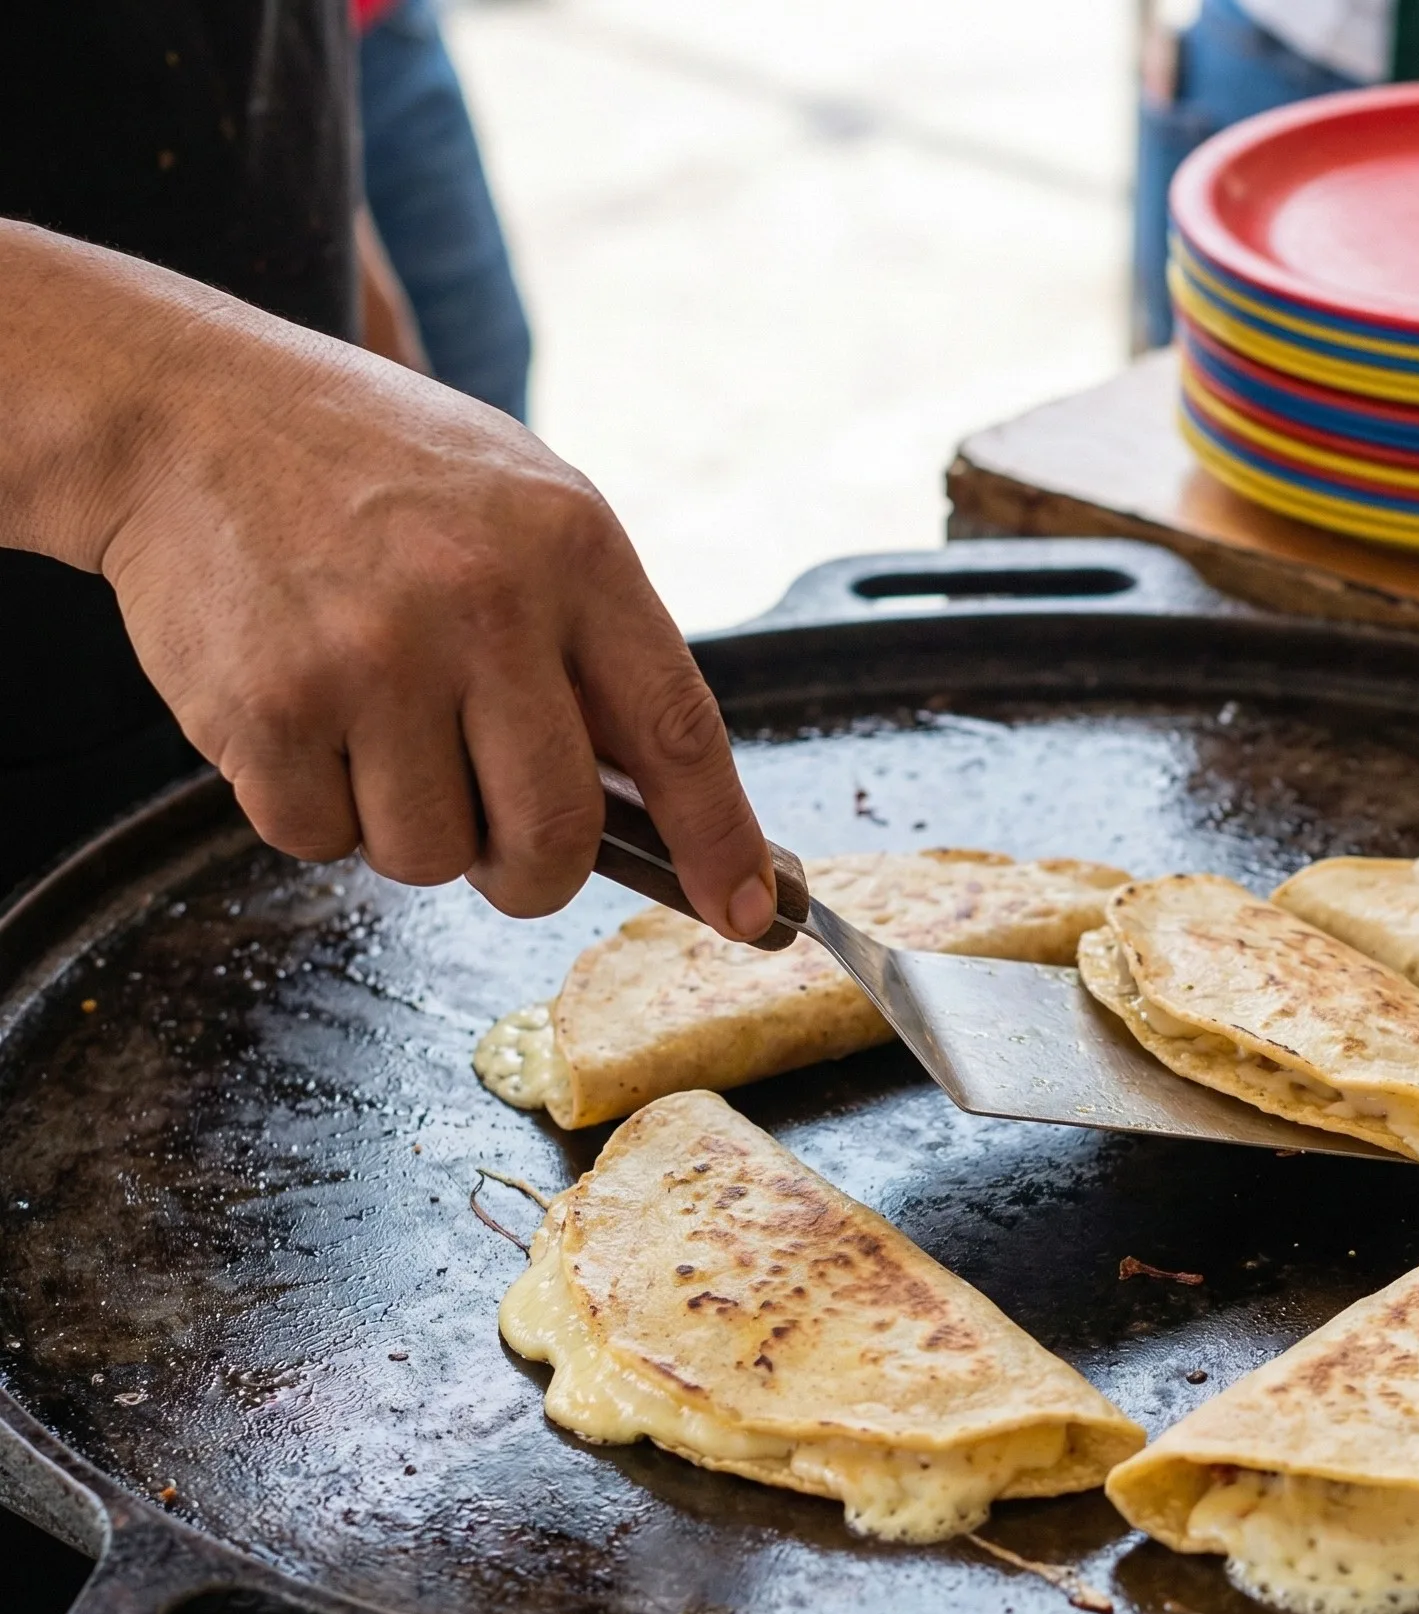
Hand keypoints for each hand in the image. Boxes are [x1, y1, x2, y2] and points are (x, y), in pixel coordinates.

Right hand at [0, 222, 776, 932]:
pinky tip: (303, 715)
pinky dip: (314, 807)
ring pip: (431, 856)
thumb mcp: (524, 512)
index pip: (677, 732)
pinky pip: (320, 840)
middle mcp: (483, 603)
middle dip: (534, 872)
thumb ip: (593, 645)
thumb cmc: (378, 474)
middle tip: (505, 846)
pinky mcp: (269, 708)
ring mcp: (371, 658)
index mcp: (572, 550)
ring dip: (409, 826)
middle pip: (554, 835)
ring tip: (376, 724)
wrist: (187, 411)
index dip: (718, 840)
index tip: (749, 914)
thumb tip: (653, 807)